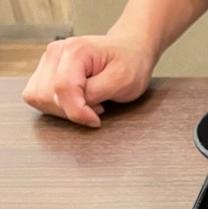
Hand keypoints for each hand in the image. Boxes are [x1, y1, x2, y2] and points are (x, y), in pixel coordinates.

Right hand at [22, 34, 155, 127]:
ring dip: (64, 109)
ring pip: (40, 98)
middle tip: (96, 106)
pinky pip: (40, 97)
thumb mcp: (121, 81)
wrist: (128, 53)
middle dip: (72, 111)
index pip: (63, 89)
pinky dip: (57, 106)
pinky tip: (77, 101)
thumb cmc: (128, 65)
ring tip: (88, 101)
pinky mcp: (46, 71)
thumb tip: (76, 108)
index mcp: (74, 51)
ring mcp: (48, 61)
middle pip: (47, 96)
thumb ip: (95, 93)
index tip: (96, 120)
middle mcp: (55, 52)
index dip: (78, 112)